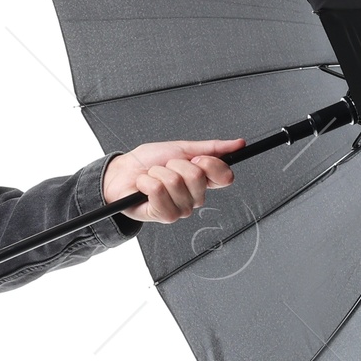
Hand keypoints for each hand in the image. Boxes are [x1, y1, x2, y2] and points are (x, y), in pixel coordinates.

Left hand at [102, 138, 243, 221]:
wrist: (122, 172)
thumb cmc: (148, 163)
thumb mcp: (181, 148)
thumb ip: (211, 148)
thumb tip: (238, 144)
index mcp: (203, 182)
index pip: (225, 176)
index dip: (211, 163)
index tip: (195, 158)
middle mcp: (195, 198)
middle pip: (198, 176)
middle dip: (176, 164)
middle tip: (166, 167)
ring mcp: (181, 209)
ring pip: (175, 182)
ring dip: (158, 172)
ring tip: (152, 176)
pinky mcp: (164, 216)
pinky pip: (158, 191)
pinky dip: (147, 182)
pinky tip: (144, 186)